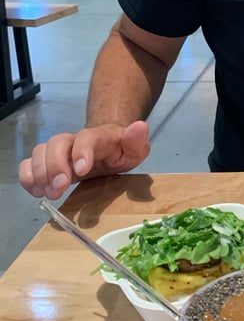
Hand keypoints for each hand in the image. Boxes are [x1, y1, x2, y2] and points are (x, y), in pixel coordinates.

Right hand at [18, 121, 150, 198]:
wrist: (109, 145)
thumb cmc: (122, 149)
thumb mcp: (136, 147)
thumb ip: (137, 139)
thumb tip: (140, 127)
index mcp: (98, 137)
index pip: (87, 138)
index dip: (81, 152)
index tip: (82, 170)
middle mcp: (74, 141)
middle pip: (56, 143)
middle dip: (55, 166)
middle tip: (59, 187)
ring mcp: (59, 151)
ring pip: (39, 152)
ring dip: (40, 174)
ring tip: (49, 193)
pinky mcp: (48, 162)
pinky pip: (29, 164)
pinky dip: (27, 177)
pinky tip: (36, 192)